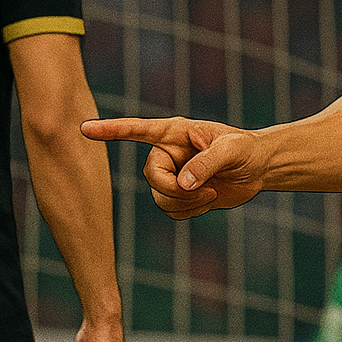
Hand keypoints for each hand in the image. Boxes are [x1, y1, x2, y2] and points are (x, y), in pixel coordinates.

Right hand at [82, 117, 267, 218]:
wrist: (257, 169)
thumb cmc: (246, 150)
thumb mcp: (232, 151)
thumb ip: (207, 162)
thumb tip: (182, 183)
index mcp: (175, 132)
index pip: (137, 131)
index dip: (111, 131)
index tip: (84, 129)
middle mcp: (167, 152)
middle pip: (150, 176)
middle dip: (175, 189)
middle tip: (204, 190)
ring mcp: (171, 174)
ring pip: (159, 198)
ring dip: (186, 203)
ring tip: (212, 193)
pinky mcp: (178, 194)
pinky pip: (171, 211)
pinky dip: (191, 212)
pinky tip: (208, 200)